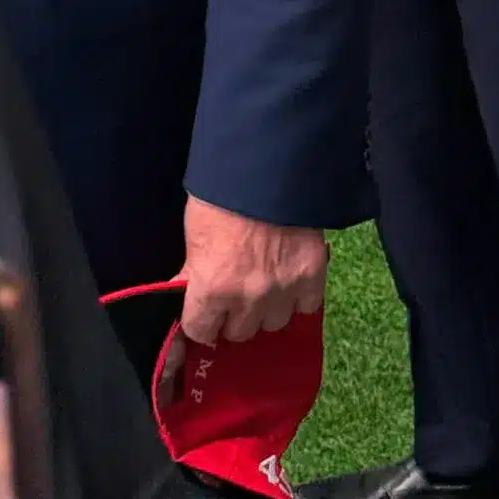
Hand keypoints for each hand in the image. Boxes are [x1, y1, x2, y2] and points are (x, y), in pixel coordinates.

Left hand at [179, 194, 326, 346]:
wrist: (265, 165)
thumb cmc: (220, 195)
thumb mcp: (195, 234)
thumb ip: (193, 273)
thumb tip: (186, 294)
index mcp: (213, 288)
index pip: (201, 332)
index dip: (201, 321)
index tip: (204, 312)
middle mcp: (249, 299)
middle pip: (240, 333)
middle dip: (234, 315)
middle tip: (234, 293)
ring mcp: (284, 290)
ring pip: (274, 324)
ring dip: (267, 309)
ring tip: (263, 283)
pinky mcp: (313, 277)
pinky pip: (306, 307)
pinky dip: (297, 296)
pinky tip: (288, 277)